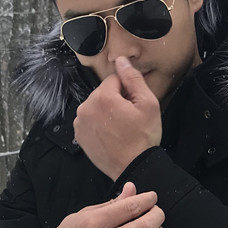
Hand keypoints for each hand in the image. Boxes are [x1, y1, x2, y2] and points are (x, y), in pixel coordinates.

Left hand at [73, 55, 161, 180]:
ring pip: (96, 106)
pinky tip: (111, 135)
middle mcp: (86, 107)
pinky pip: (90, 120)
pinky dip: (99, 124)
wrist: (133, 167)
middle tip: (129, 119)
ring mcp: (81, 122)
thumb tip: (121, 60)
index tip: (134, 106)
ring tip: (120, 129)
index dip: (128, 91)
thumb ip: (133, 78)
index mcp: (102, 97)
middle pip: (104, 92)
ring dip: (107, 112)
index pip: (115, 80)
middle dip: (116, 101)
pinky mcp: (80, 134)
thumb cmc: (143, 138)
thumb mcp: (148, 104)